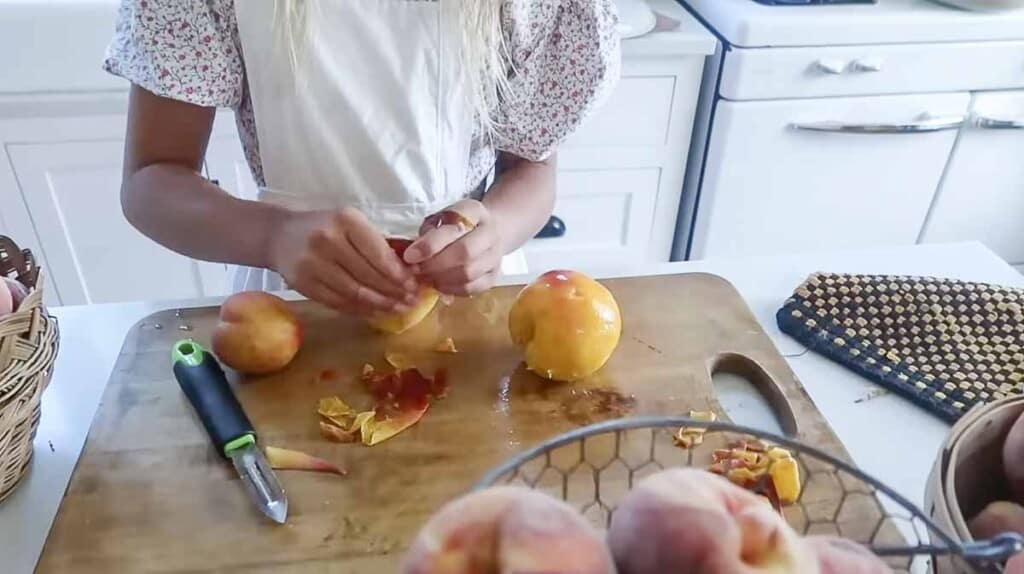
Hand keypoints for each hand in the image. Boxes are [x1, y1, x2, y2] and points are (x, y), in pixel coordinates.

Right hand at [268, 207, 418, 314]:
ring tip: (398, 309)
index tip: (414, 285)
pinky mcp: (303, 284)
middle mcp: (327, 240)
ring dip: (381, 305)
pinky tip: (375, 313)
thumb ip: (375, 243)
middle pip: (368, 275)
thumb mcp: (350, 223)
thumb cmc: (324, 227)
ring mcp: (312, 264)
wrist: (279, 234)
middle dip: (394, 292)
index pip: (378, 253)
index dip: (398, 274)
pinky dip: (360, 310)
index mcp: (345, 220)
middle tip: (411, 301)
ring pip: (354, 292)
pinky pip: (338, 302)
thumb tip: (409, 272)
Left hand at [404, 199, 502, 294]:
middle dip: (435, 264)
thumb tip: (413, 255)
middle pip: (465, 253)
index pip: (454, 229)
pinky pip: (471, 288)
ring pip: (468, 274)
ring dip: (441, 278)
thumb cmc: (455, 224)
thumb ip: (428, 232)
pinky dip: (450, 289)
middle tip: (415, 270)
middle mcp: (491, 234)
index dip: (430, 245)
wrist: (486, 232)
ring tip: (425, 277)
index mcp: (475, 212)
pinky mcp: (493, 277)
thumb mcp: (440, 218)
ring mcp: (495, 257)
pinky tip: (438, 284)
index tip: (409, 256)